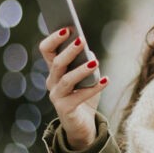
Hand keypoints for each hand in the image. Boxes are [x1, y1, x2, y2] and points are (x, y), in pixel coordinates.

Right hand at [38, 29, 107, 149]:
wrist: (82, 124)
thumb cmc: (84, 96)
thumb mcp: (88, 76)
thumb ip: (87, 62)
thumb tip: (88, 53)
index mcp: (54, 69)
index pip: (47, 50)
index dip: (54, 38)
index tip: (67, 28)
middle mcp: (52, 81)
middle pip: (56, 63)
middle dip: (69, 50)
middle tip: (81, 40)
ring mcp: (56, 96)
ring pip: (66, 80)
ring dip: (81, 70)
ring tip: (95, 62)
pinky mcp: (65, 109)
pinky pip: (79, 97)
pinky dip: (94, 88)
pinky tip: (106, 80)